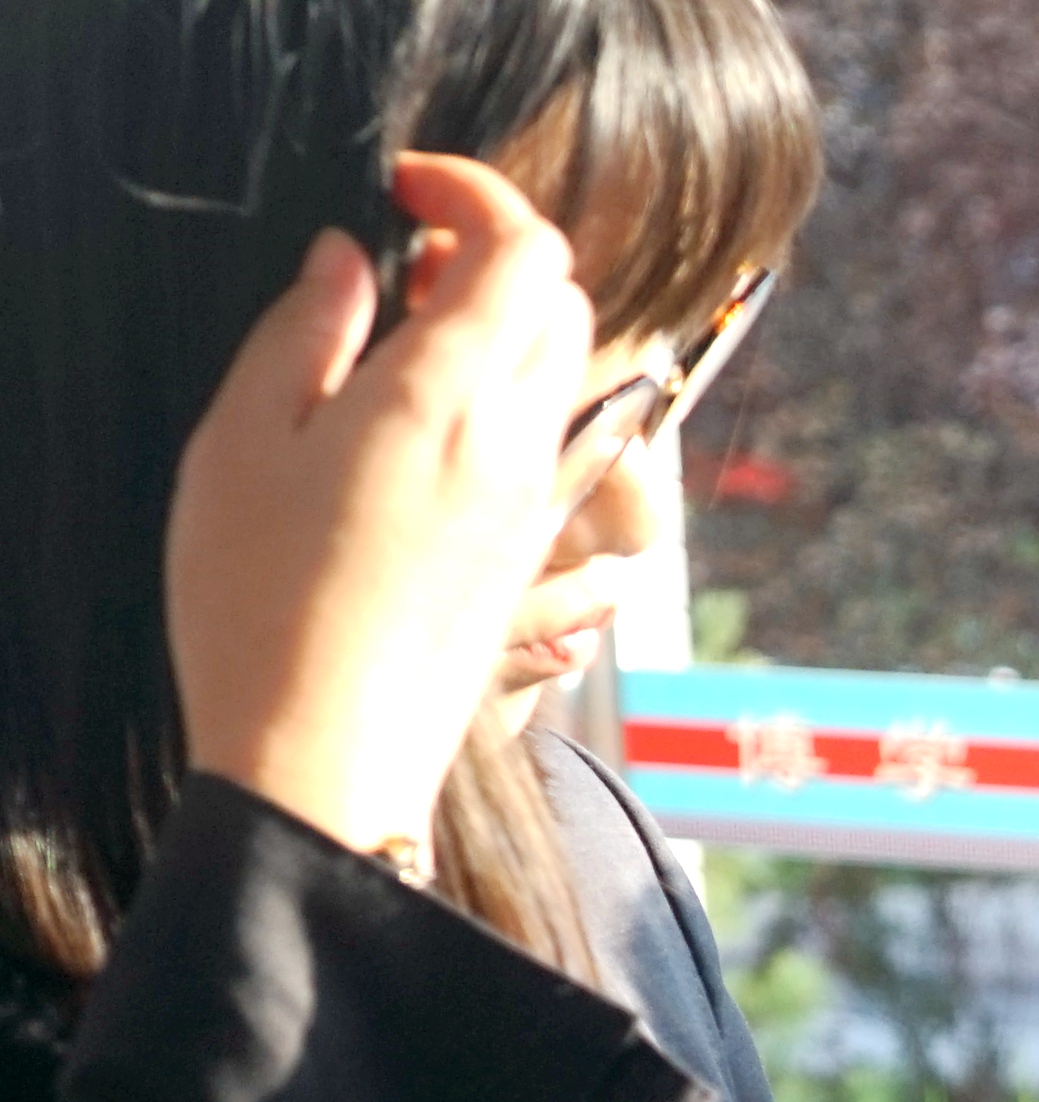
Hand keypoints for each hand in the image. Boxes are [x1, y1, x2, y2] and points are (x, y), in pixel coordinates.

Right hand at [167, 156, 598, 862]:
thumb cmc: (260, 601)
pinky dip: (521, 411)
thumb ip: (305, 333)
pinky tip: (442, 435)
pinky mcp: (534, 559)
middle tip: (402, 270)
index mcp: (445, 397)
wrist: (324, 753)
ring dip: (512, 336)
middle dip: (498, 258)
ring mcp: (538, 507)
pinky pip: (564, 456)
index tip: (408, 189)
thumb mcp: (244, 440)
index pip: (526, 249)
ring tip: (411, 352)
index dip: (477, 194)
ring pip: (573, 378)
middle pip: (565, 305)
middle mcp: (517, 446)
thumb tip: (351, 260)